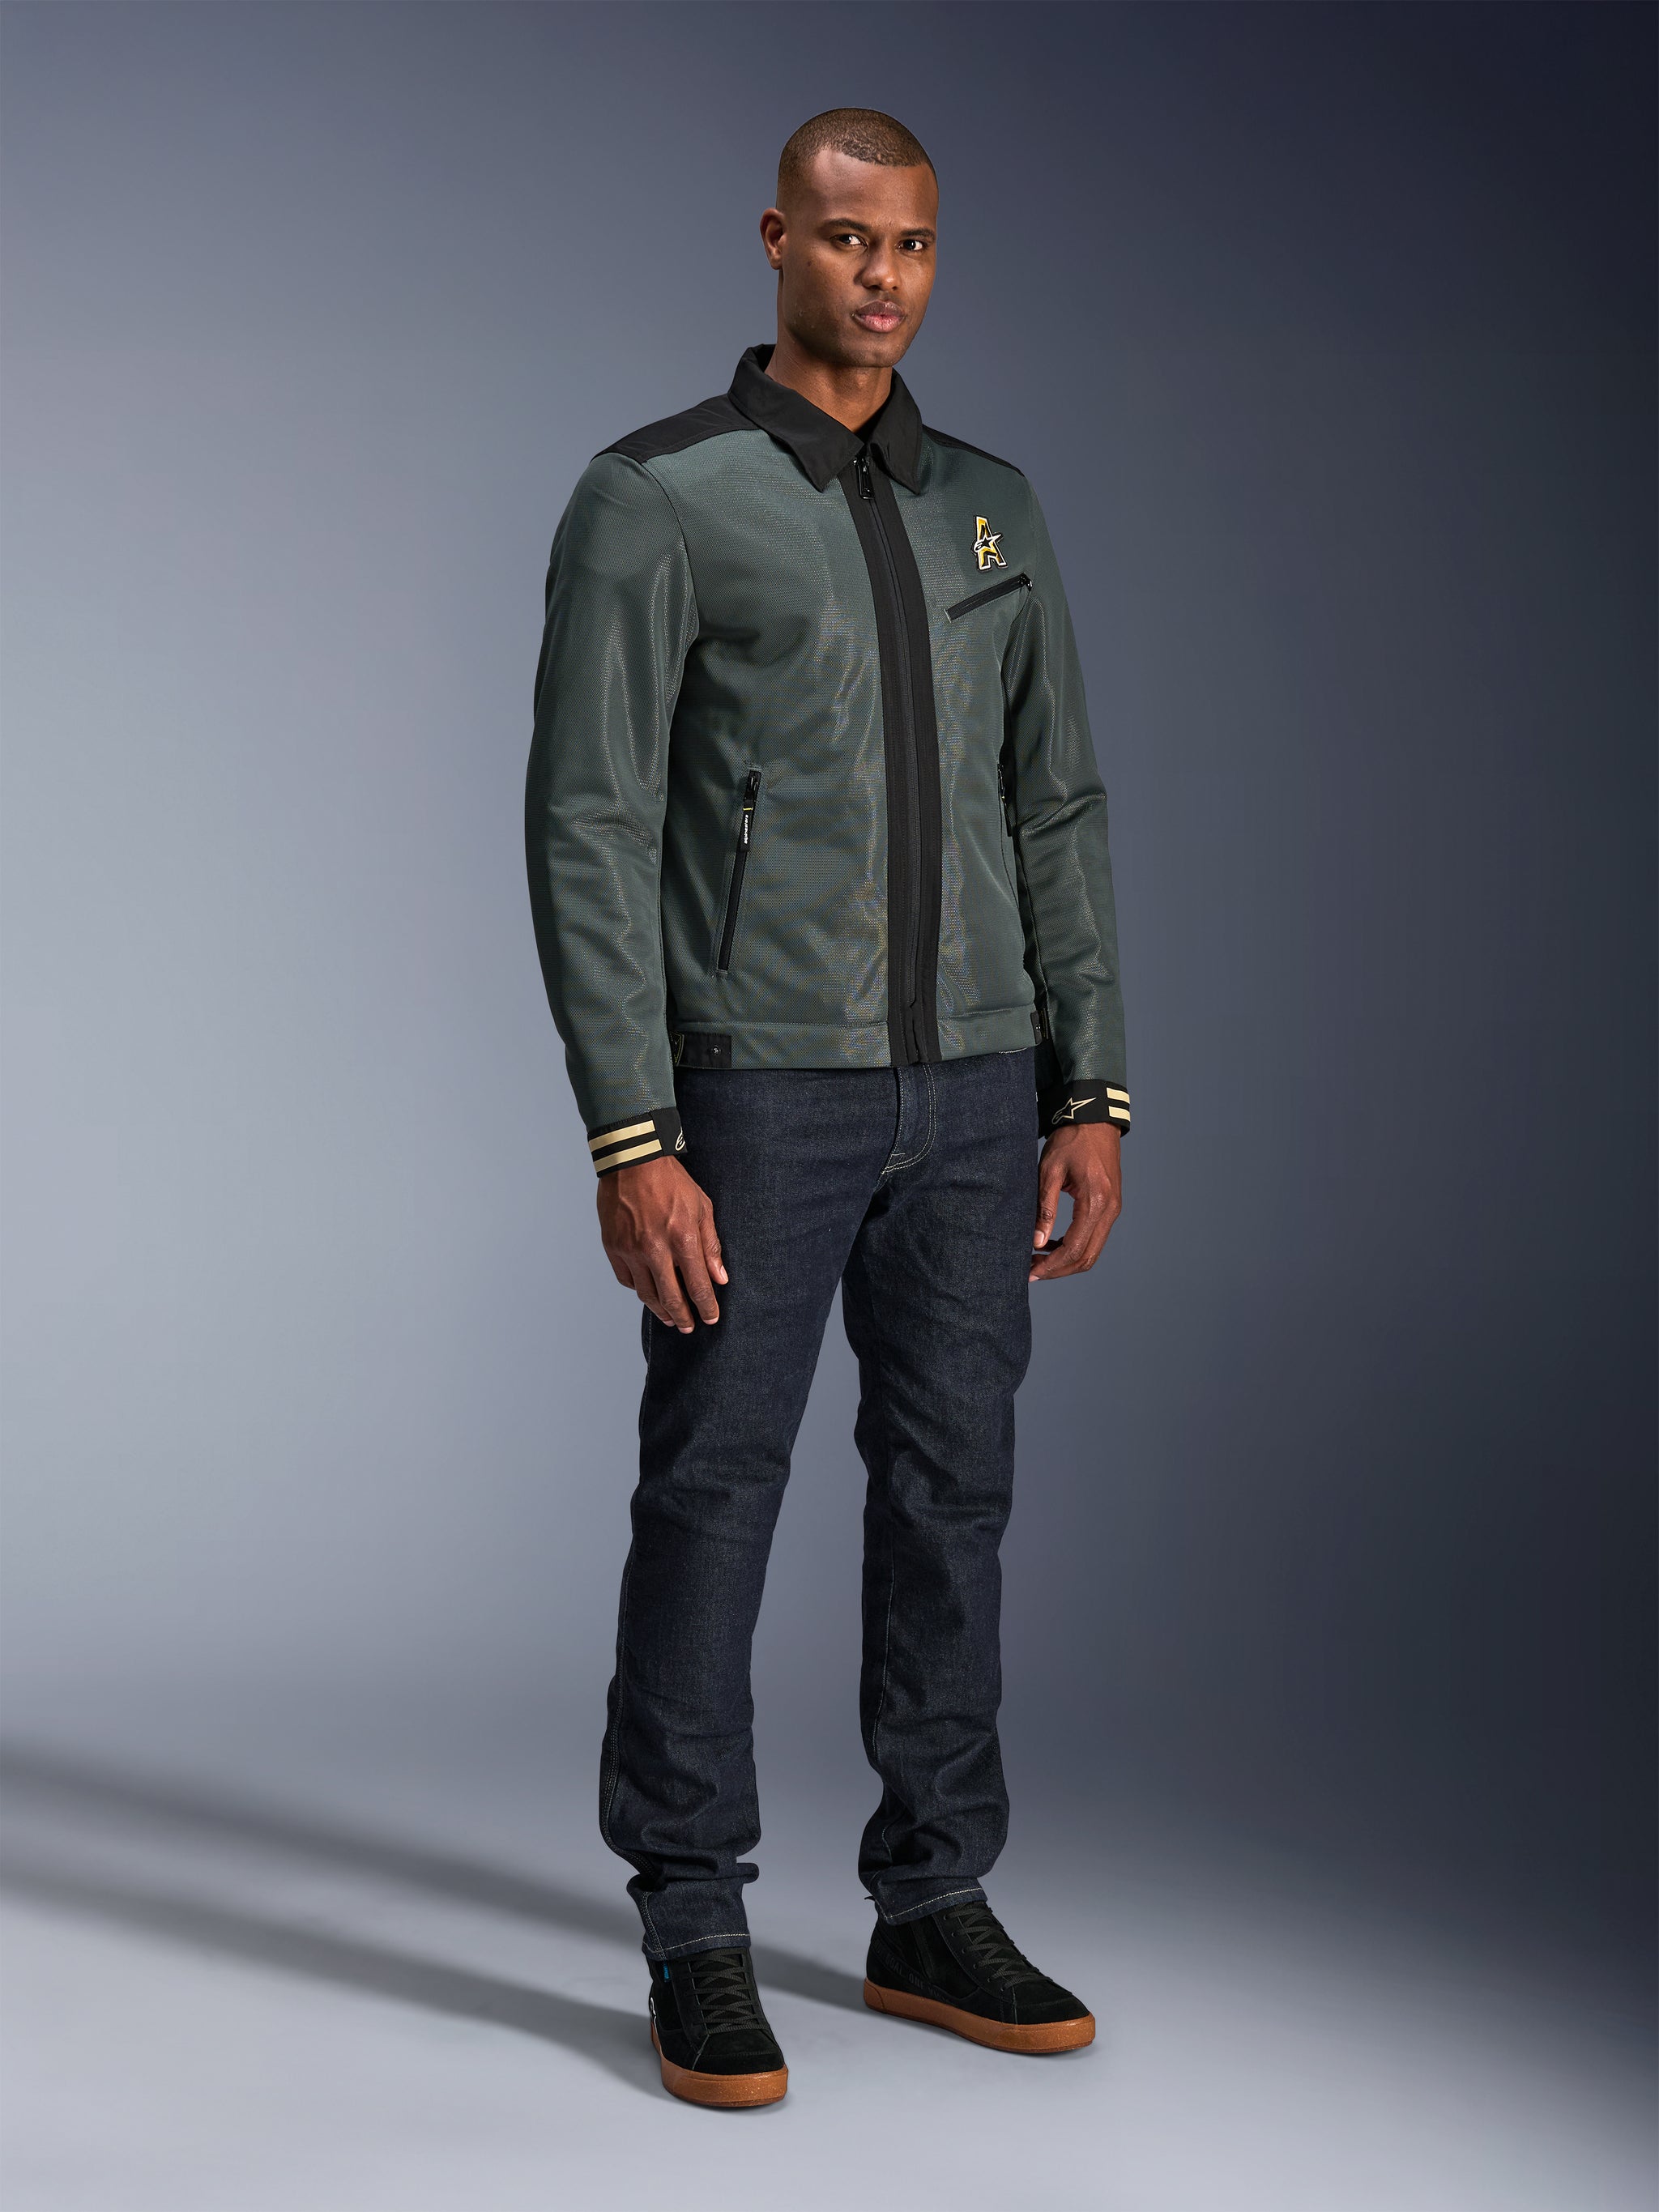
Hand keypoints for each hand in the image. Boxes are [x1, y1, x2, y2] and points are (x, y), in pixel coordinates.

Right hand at [598, 1157, 726, 1330]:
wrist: (632, 1161)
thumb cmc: (671, 1181)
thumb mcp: (702, 1207)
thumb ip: (711, 1246)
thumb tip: (719, 1278)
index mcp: (682, 1239)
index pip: (698, 1286)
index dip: (706, 1307)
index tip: (711, 1318)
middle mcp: (655, 1249)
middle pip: (671, 1297)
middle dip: (684, 1317)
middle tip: (690, 1327)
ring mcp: (631, 1250)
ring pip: (647, 1293)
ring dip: (661, 1310)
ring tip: (671, 1318)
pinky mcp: (613, 1247)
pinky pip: (627, 1279)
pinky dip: (639, 1290)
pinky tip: (649, 1293)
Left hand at [1029, 1123, 1121, 1282]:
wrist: (1095, 1120)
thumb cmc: (1071, 1140)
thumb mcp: (1050, 1170)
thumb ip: (1044, 1208)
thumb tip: (1037, 1242)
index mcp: (1096, 1202)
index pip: (1075, 1249)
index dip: (1052, 1265)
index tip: (1031, 1271)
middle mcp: (1110, 1210)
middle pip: (1086, 1257)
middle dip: (1059, 1269)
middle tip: (1032, 1271)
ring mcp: (1114, 1210)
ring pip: (1092, 1251)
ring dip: (1067, 1261)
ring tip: (1038, 1259)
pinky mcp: (1111, 1207)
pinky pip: (1095, 1238)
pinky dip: (1075, 1247)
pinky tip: (1052, 1243)